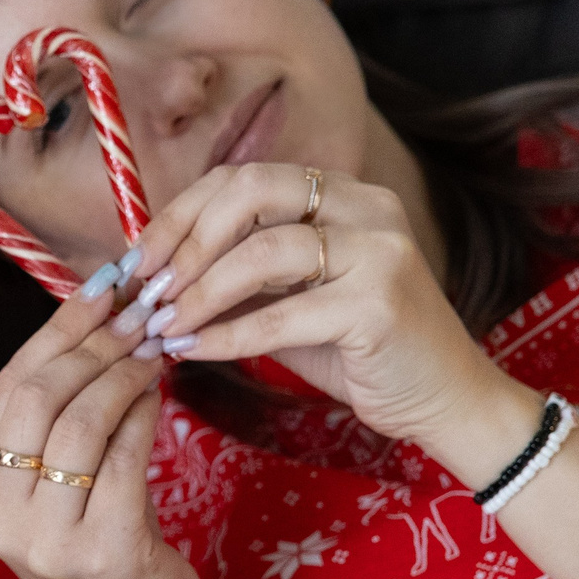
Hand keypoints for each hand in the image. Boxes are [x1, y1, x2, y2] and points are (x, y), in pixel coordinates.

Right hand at [0, 280, 201, 578]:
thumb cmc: (104, 554)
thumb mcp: (60, 491)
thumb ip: (58, 425)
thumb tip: (97, 321)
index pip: (5, 390)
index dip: (55, 331)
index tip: (99, 290)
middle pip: (34, 399)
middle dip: (92, 344)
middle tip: (137, 314)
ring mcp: (45, 541)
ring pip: (78, 422)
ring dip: (123, 374)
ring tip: (155, 351)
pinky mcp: (102, 552)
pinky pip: (122, 456)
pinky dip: (144, 413)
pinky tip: (161, 393)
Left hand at [126, 160, 502, 451]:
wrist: (441, 400)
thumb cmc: (357, 351)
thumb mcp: (286, 303)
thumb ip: (235, 279)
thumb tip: (154, 277)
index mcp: (340, 194)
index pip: (240, 178)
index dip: (179, 215)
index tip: (137, 261)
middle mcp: (365, 207)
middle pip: (250, 191)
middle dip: (185, 241)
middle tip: (146, 291)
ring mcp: (379, 250)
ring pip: (262, 250)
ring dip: (199, 292)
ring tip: (162, 327)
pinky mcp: (380, 303)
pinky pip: (282, 315)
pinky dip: (226, 334)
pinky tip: (192, 350)